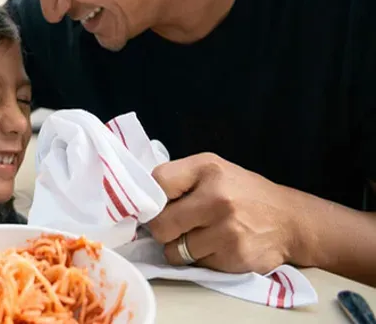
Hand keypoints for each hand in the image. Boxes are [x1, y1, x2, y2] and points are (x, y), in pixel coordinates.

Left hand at [147, 152, 299, 273]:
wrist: (290, 220)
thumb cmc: (243, 193)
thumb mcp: (213, 171)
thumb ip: (179, 180)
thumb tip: (141, 200)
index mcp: (207, 168)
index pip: (157, 182)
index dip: (151, 197)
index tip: (157, 205)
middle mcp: (217, 197)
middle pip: (160, 224)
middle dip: (163, 229)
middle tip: (176, 225)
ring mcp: (226, 229)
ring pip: (173, 250)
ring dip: (180, 247)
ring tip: (200, 235)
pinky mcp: (234, 256)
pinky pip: (195, 264)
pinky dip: (201, 259)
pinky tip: (217, 246)